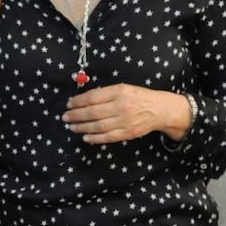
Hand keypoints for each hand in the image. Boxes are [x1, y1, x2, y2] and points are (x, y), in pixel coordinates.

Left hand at [61, 84, 191, 144]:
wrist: (160, 109)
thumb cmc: (138, 97)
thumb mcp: (123, 88)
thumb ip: (105, 93)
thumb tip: (82, 100)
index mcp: (119, 91)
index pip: (92, 97)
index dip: (78, 101)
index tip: (69, 104)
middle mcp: (121, 106)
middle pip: (93, 112)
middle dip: (76, 115)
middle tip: (65, 117)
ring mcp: (124, 121)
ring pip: (98, 126)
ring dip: (82, 127)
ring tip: (72, 126)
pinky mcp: (128, 133)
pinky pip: (108, 137)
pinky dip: (95, 138)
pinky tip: (85, 137)